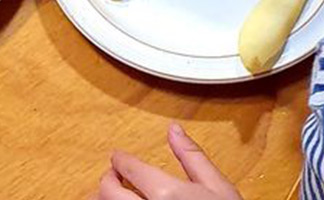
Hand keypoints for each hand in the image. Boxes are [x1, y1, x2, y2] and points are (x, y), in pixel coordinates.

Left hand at [94, 123, 241, 199]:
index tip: (118, 157)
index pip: (129, 168)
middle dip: (108, 179)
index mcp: (166, 193)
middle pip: (108, 191)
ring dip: (106, 198)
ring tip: (118, 194)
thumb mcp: (217, 186)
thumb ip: (192, 156)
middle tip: (115, 175)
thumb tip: (173, 130)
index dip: (120, 160)